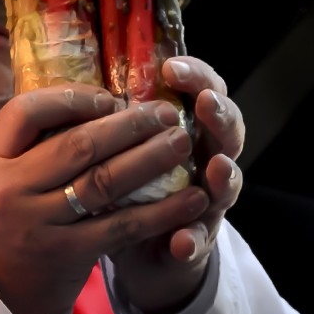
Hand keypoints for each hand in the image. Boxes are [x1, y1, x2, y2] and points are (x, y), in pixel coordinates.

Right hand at [0, 84, 209, 313]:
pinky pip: (122, 226)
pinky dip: (161, 211)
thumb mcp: (2, 174)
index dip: (70, 99)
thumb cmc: (7, 217)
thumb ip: (35, 142)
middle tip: (165, 114)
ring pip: (103, 181)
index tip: (108, 98)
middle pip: (76, 145)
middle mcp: (9, 188)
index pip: (24, 112)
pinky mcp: (66, 254)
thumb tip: (98, 100)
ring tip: (181, 143)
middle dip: (128, 125)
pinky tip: (192, 198)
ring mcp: (36, 223)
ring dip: (150, 159)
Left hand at [108, 56, 245, 313]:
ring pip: (225, 182)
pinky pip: (199, 238)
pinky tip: (182, 242)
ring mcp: (208, 199)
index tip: (171, 67)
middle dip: (219, 114)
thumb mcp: (122, 146)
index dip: (195, 76)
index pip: (203, 90)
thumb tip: (87, 83)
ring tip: (216, 166)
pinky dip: (192, 239)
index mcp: (189, 128)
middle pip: (225, 130)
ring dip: (223, 175)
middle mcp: (206, 158)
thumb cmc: (126, 183)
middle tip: (206, 102)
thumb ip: (117, 119)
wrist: (139, 247)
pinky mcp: (197, 238)